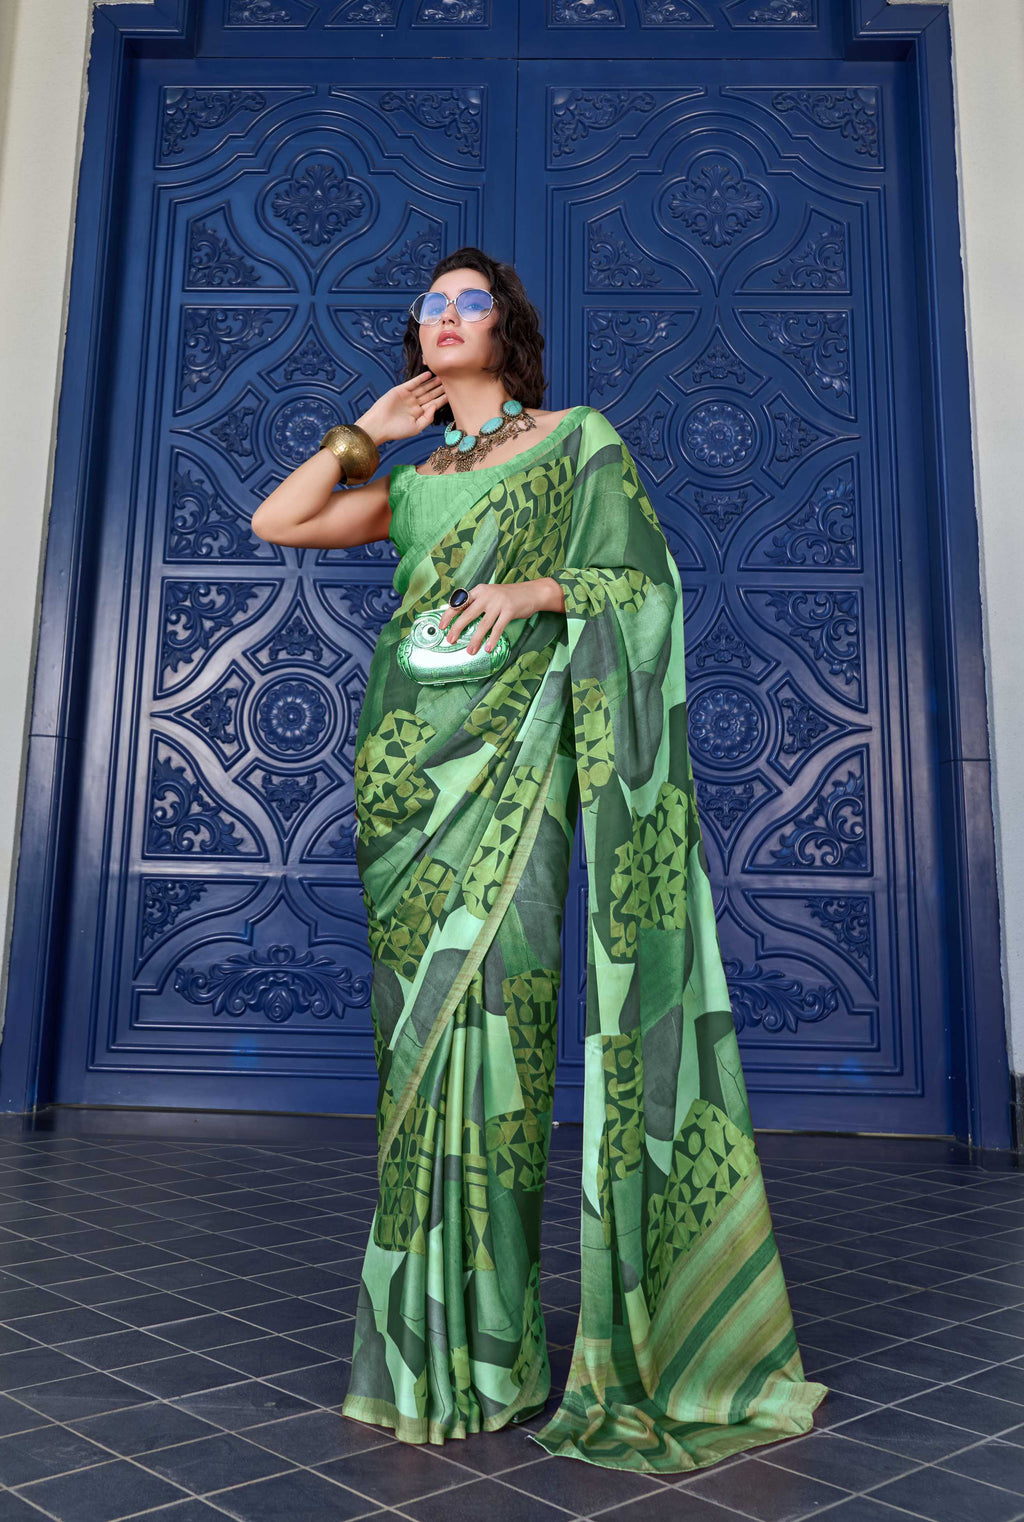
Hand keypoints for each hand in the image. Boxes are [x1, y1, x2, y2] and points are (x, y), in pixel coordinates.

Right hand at [356, 370, 448, 443]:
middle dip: (440, 389)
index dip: (443, 399)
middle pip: (430, 395)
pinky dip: (420, 379)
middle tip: (452, 382)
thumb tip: (436, 406)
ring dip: (432, 383)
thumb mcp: (416, 427)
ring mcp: (408, 397)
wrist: (379, 425)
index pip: (434, 404)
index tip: (454, 395)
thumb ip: (428, 417)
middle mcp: (414, 405)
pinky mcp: (400, 390)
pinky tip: (429, 375)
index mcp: (419, 414)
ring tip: (443, 377)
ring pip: (423, 388)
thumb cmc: (396, 430)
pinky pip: (413, 383)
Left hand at [437, 580, 555, 654]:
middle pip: (467, 614)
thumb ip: (477, 604)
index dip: (449, 615)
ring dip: (475, 639)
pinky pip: (498, 628)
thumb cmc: (509, 596)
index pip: (459, 602)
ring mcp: (498, 602)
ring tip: (470, 651)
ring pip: (483, 624)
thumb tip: (461, 619)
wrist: (532, 592)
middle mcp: (486, 595)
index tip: (442, 626)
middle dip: (457, 629)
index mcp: (479, 590)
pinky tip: (488, 648)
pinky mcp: (509, 610)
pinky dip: (492, 639)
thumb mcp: (490, 595)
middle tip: (451, 640)